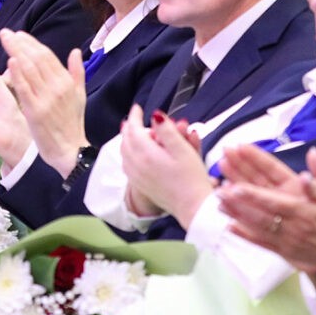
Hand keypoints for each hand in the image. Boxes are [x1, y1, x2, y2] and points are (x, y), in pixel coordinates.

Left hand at [0, 29, 88, 177]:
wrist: (70, 150)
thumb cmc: (73, 123)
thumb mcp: (80, 95)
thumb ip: (77, 72)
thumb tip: (75, 51)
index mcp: (66, 82)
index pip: (47, 56)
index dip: (32, 43)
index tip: (19, 34)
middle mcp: (57, 87)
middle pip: (36, 58)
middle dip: (20, 43)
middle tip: (6, 33)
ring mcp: (46, 98)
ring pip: (29, 69)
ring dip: (16, 52)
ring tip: (5, 40)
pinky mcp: (35, 111)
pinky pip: (25, 89)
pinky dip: (17, 74)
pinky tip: (10, 61)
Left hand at [118, 104, 214, 224]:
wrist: (192, 207)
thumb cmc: (192, 178)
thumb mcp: (183, 150)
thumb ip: (167, 131)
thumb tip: (155, 115)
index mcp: (147, 154)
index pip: (134, 130)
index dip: (135, 116)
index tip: (137, 107)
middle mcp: (137, 165)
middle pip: (125, 140)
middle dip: (129, 127)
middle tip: (134, 118)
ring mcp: (136, 176)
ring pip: (123, 153)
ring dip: (126, 139)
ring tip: (132, 132)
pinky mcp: (140, 185)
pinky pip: (126, 165)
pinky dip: (126, 154)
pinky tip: (133, 153)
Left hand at [217, 146, 315, 273]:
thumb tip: (312, 154)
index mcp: (304, 208)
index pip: (274, 197)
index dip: (254, 191)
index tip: (235, 183)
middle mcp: (292, 224)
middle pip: (260, 210)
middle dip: (239, 199)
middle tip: (219, 187)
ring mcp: (287, 239)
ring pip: (257, 225)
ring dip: (237, 214)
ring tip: (218, 201)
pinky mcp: (285, 251)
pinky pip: (262, 243)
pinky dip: (245, 235)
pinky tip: (229, 226)